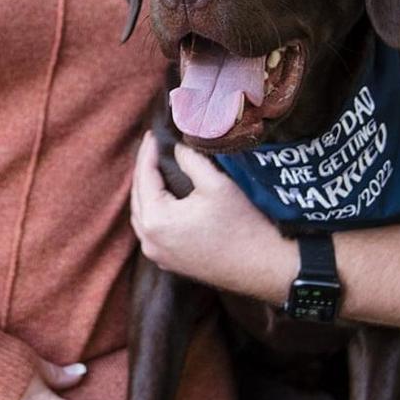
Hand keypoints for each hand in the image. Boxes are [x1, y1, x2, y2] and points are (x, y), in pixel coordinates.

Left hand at [129, 132, 292, 300]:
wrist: (261, 266)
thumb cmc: (241, 224)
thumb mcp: (215, 184)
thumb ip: (190, 160)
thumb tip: (177, 148)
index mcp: (156, 220)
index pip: (144, 177)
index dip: (148, 152)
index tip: (152, 134)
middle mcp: (149, 240)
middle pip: (138, 196)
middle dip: (144, 170)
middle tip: (152, 147)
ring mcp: (157, 255)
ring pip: (142, 215)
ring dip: (146, 191)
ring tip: (154, 168)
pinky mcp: (168, 262)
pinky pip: (151, 231)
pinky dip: (153, 211)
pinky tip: (162, 198)